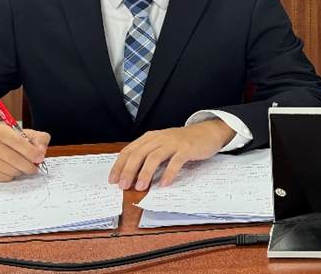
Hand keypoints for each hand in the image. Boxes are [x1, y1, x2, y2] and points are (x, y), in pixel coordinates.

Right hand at [0, 123, 49, 180]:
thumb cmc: (1, 140)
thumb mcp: (19, 133)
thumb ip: (37, 138)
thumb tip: (42, 151)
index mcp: (0, 131)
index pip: (19, 142)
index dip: (32, 152)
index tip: (40, 158)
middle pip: (16, 160)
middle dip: (29, 166)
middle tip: (34, 167)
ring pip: (11, 171)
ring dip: (20, 171)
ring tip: (20, 166)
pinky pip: (3, 177)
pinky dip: (10, 175)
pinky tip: (9, 169)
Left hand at [108, 119, 235, 190]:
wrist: (207, 132)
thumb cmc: (182, 142)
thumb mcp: (162, 145)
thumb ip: (149, 156)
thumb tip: (132, 176)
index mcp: (150, 138)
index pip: (129, 151)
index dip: (119, 166)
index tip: (113, 180)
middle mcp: (159, 138)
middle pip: (139, 154)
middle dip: (129, 171)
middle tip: (123, 186)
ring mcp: (173, 143)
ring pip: (154, 157)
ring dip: (145, 173)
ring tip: (140, 187)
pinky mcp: (186, 149)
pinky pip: (175, 161)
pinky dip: (168, 173)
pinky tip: (164, 184)